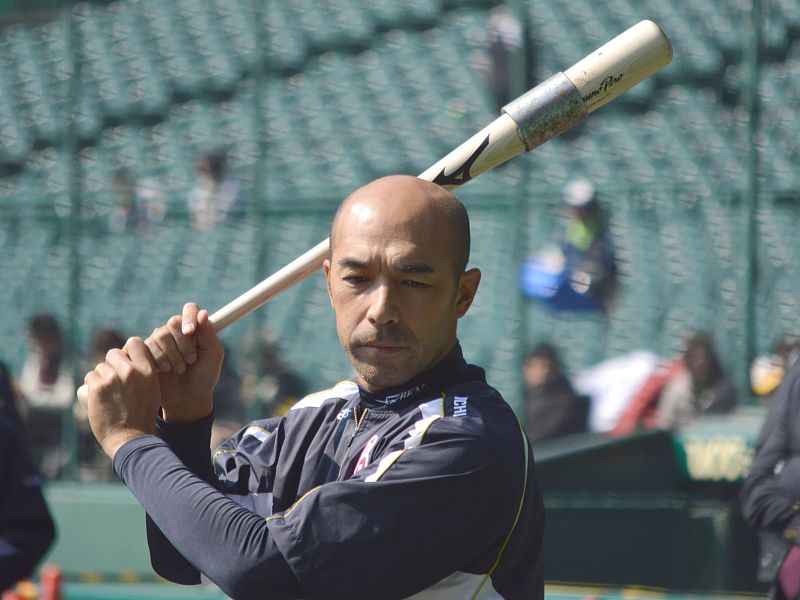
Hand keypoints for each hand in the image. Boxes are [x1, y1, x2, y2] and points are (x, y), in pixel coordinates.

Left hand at [85, 337, 160, 458]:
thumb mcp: (153, 388)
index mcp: (148, 370)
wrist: (130, 437)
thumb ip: (144, 370)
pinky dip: (92, 386)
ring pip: (100, 367)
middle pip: (113, 353)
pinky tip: (99, 398)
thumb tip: (130, 356)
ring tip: (109, 394)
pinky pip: (90, 377)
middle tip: (115, 382)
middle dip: (112, 365)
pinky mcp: (97, 388)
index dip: (128, 351)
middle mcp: (130, 371)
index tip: (128, 362)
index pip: (134, 342)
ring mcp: (112, 378)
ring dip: (101, 377)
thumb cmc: (142, 414)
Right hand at [145, 303, 223, 422]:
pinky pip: (147, 347)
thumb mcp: (213, 356)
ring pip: (160, 335)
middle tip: (191, 360)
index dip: (189, 317)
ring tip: (180, 369)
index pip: (190, 309)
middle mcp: (176, 331)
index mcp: (194, 327)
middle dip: (183, 344)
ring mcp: (159, 341)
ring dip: (173, 356)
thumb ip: (209, 335)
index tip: (190, 332)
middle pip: (173, 322)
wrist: (187, 398)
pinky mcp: (146, 352)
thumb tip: (202, 313)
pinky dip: (159, 361)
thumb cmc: (204, 376)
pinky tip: (165, 371)